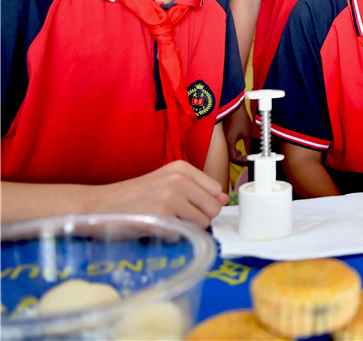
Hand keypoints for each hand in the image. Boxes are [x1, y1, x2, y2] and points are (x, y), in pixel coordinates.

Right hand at [97, 161, 228, 228]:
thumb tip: (224, 199)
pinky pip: (183, 234)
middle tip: (173, 216)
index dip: (204, 204)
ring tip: (162, 220)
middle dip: (198, 218)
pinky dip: (171, 236)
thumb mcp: (166, 183)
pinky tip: (154, 228)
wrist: (96, 205)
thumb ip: (197, 189)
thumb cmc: (133, 196)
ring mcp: (169, 197)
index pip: (217, 191)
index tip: (186, 207)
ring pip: (202, 224)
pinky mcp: (160, 217)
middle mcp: (178, 179)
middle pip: (213, 209)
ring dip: (185, 228)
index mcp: (182, 168)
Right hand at [223, 105, 250, 163]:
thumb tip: (249, 152)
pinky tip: (238, 146)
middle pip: (230, 156)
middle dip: (238, 158)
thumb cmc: (240, 119)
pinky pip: (227, 145)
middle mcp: (224, 142)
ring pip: (228, 151)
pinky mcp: (224, 134)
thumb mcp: (247, 134)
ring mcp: (223, 138)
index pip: (234, 158)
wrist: (234, 108)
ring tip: (242, 153)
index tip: (248, 159)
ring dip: (235, 154)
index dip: (242, 160)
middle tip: (245, 158)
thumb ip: (248, 145)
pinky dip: (232, 148)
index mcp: (229, 143)